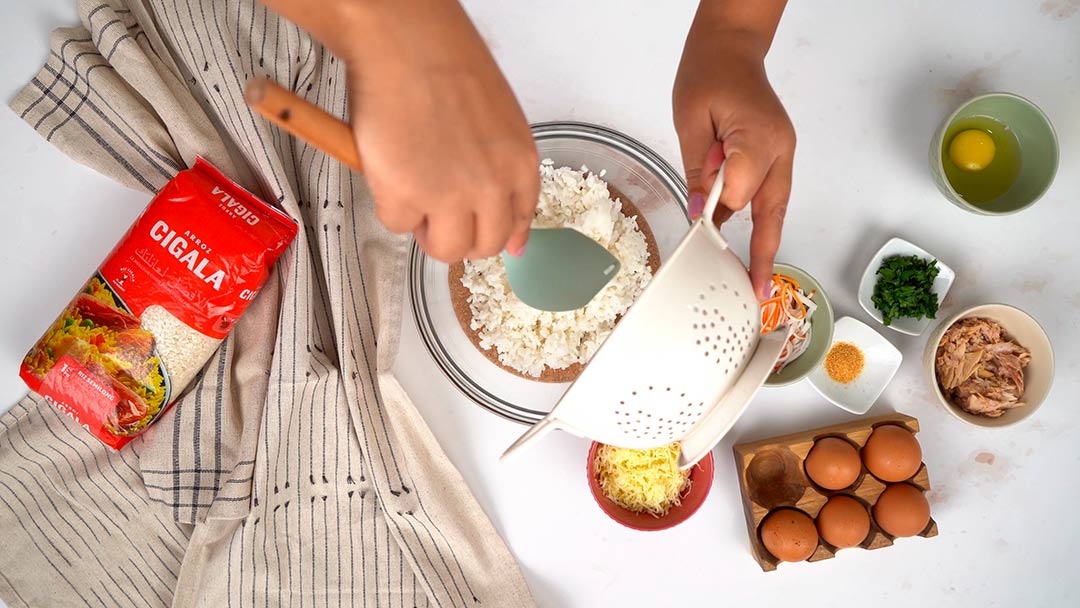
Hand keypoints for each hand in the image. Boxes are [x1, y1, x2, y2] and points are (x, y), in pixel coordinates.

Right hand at [273, 0, 538, 262]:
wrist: (405, 42)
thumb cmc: (445, 64)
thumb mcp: (499, 120)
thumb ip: (504, 168)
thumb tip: (514, 235)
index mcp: (520, 165)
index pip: (520, 222)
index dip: (499, 231)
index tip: (486, 233)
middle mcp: (492, 188)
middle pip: (484, 246)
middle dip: (460, 234)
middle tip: (437, 208)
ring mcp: (449, 197)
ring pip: (445, 249)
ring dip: (427, 228)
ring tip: (412, 189)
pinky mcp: (405, 199)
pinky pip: (399, 225)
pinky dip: (389, 203)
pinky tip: (389, 167)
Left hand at [673, 13, 794, 299]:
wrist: (730, 50)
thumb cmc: (709, 75)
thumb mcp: (691, 122)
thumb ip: (697, 169)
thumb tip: (697, 211)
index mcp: (759, 137)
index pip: (740, 190)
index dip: (717, 211)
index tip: (700, 229)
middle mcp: (779, 150)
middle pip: (772, 210)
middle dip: (765, 253)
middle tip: (759, 290)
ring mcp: (783, 154)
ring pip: (774, 207)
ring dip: (761, 239)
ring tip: (752, 278)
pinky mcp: (777, 157)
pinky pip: (767, 195)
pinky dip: (754, 218)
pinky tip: (739, 242)